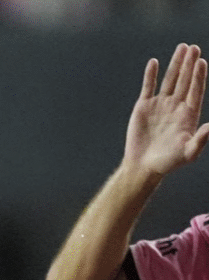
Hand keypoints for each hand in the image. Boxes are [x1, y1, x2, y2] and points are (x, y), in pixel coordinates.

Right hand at [123, 43, 208, 178]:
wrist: (143, 166)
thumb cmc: (169, 162)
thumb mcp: (189, 152)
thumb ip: (201, 139)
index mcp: (189, 114)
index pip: (196, 90)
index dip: (199, 76)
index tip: (201, 62)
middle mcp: (176, 106)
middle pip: (185, 80)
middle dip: (189, 64)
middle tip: (194, 48)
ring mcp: (160, 104)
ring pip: (170, 80)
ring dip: (176, 64)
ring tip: (182, 47)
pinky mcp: (144, 107)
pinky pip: (148, 87)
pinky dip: (150, 75)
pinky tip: (154, 62)